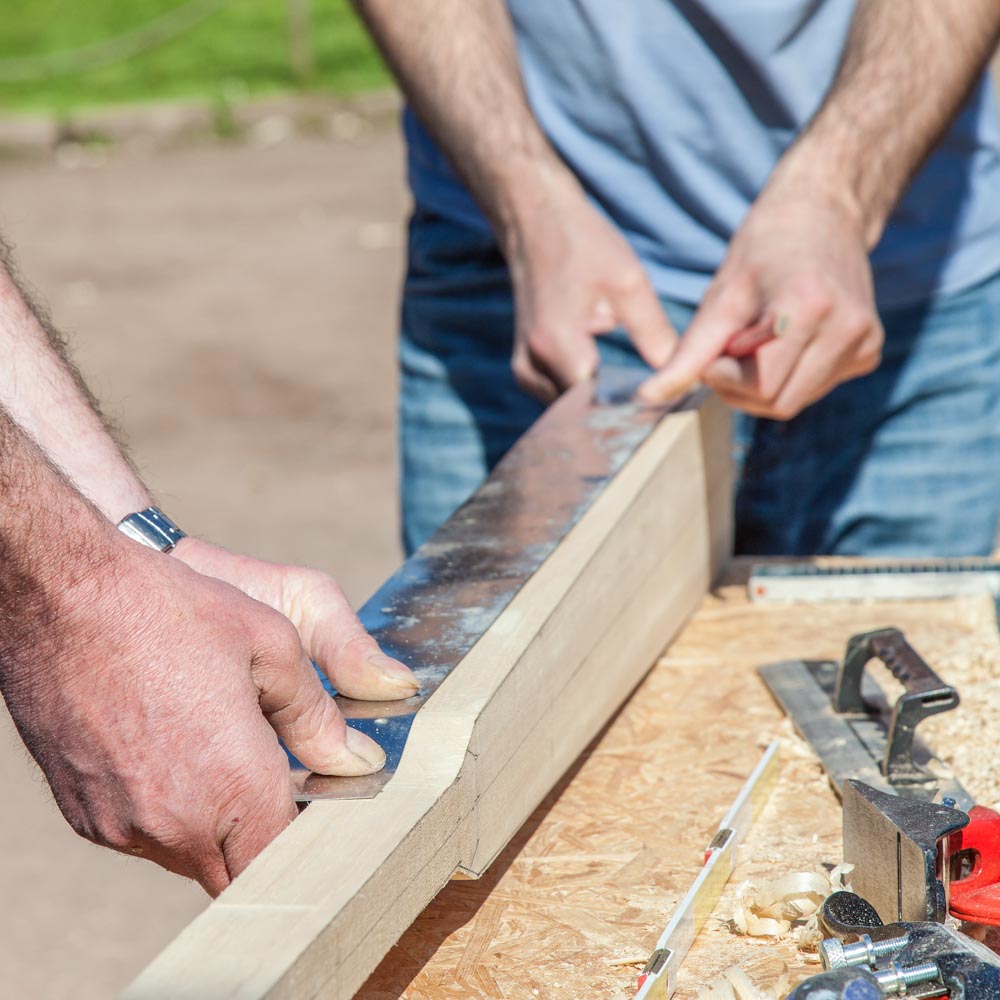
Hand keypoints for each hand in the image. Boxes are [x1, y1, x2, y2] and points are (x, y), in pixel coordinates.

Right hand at [2, 539, 412, 895]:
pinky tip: (175, 750)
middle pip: (239, 868)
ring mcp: (121, 825)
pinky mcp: (84, 815)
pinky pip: (144, 836)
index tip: (318, 801)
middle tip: (279, 777)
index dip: (309, 835)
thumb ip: (319, 717)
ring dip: (216, 827)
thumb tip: (358, 759)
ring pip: (190, 856)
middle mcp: (174, 823)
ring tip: (222, 753)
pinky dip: (170, 811)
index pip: (286, 857)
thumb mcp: (271, 645)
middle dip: (265, 834)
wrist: (60, 596)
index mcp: (231, 784)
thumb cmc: (169, 610)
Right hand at [504, 169, 676, 402]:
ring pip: (568, 412)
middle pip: (580, 416)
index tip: (661, 411)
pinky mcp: (525, 369)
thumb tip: (684, 374)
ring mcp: (524, 370)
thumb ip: (655, 335)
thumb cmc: (582, 245)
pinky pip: (558, 398)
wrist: (534, 221)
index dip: (631, 412)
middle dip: (617, 414)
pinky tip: (609, 388)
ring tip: (633, 400)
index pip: (596, 407)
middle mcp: (533, 365)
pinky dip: (583, 398)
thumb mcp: (629, 283)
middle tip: (655, 409)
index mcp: (558, 345)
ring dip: (598, 409)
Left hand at [639, 174, 882, 418]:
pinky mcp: (869, 352)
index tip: (711, 351)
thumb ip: (690, 353)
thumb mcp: (723, 295)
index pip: (759, 384)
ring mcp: (864, 343)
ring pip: (794, 402)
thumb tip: (649, 396)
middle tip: (726, 351)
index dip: (724, 377)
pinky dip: (787, 378)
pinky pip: (813, 390)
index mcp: (809, 308)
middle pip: (778, 402)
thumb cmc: (766, 247)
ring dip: (761, 386)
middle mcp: (848, 329)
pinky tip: (781, 342)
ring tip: (752, 341)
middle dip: (740, 388)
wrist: (825, 213)